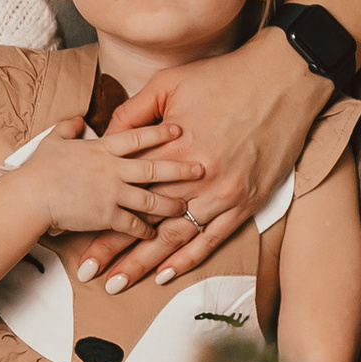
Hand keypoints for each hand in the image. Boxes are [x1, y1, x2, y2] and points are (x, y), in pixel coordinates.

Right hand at [20, 117, 175, 243]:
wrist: (31, 196)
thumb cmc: (40, 168)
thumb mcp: (54, 139)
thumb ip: (69, 127)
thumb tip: (77, 118)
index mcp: (103, 149)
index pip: (138, 137)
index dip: (160, 132)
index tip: (180, 129)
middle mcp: (113, 169)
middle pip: (155, 167)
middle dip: (181, 168)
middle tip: (201, 168)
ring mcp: (112, 193)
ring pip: (151, 198)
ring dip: (170, 203)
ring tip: (186, 206)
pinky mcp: (106, 216)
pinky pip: (133, 223)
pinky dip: (146, 229)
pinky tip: (156, 233)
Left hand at [92, 35, 328, 291]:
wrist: (284, 80)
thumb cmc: (225, 78)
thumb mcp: (169, 83)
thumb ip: (133, 114)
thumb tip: (105, 138)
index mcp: (174, 149)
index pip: (128, 191)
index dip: (101, 217)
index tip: (77, 233)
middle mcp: (198, 178)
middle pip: (147, 221)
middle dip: (115, 249)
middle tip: (90, 272)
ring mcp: (224, 194)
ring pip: (176, 237)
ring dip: (146, 263)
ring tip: (118, 283)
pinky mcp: (247, 201)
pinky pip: (213, 238)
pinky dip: (188, 259)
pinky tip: (166, 275)